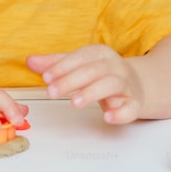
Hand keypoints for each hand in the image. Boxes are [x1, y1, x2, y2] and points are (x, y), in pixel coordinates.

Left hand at [27, 44, 143, 123]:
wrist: (139, 85)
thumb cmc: (103, 74)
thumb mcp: (80, 65)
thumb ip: (56, 64)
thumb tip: (30, 61)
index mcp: (100, 54)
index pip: (81, 57)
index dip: (63, 66)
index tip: (46, 77)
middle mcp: (115, 66)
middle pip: (94, 70)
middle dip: (71, 80)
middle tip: (52, 92)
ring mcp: (127, 85)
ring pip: (112, 85)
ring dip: (93, 92)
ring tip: (74, 103)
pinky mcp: (135, 103)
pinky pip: (131, 108)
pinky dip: (121, 113)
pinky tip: (108, 117)